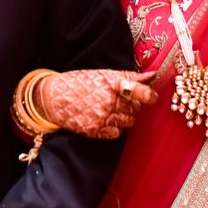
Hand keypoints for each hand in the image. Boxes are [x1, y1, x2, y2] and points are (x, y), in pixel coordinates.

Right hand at [38, 69, 156, 139]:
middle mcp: (108, 101)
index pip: (140, 92)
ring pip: (128, 122)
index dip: (150, 96)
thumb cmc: (79, 82)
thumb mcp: (103, 74)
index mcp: (112, 84)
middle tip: (121, 101)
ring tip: (112, 109)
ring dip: (125, 117)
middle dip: (132, 106)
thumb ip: (129, 76)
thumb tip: (153, 74)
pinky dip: (115, 128)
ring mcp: (102, 117)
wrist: (53, 97)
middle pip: (136, 109)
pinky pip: (117, 133)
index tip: (152, 97)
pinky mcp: (95, 131)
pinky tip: (105, 119)